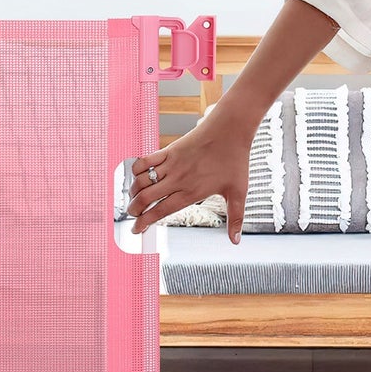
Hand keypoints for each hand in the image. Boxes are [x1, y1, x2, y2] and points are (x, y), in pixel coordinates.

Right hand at [128, 109, 251, 243]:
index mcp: (192, 192)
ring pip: (143, 180)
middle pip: (146, 198)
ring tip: (133, 198)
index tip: (137, 230)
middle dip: (134, 210)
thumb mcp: (238, 192)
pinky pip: (145, 161)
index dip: (145, 222)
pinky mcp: (169, 150)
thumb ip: (235, 218)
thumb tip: (235, 241)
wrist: (231, 130)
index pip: (161, 211)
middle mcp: (178, 179)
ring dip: (133, 191)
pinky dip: (136, 170)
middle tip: (132, 214)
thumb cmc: (235, 160)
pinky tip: (137, 176)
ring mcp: (172, 164)